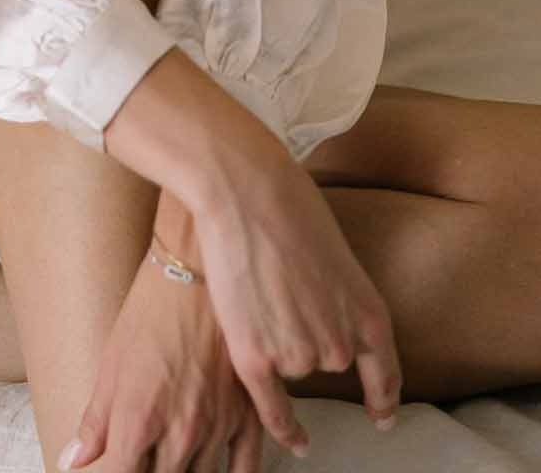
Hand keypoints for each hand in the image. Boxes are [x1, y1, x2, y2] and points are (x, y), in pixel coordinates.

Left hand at [61, 252, 263, 472]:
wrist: (195, 272)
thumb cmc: (148, 314)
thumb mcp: (111, 364)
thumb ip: (94, 422)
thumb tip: (70, 461)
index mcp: (138, 421)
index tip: (117, 466)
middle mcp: (180, 433)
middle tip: (143, 455)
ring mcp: (217, 427)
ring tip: (173, 458)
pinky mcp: (248, 415)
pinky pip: (246, 469)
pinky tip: (218, 472)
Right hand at [190, 151, 402, 453]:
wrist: (248, 192)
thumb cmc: (290, 205)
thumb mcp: (337, 256)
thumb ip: (338, 299)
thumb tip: (325, 315)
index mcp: (370, 317)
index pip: (385, 375)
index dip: (384, 399)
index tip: (383, 416)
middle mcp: (341, 347)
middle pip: (325, 362)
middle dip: (304, 333)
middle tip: (281, 289)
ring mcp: (298, 356)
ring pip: (289, 365)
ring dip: (274, 337)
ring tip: (257, 284)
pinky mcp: (255, 358)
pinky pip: (272, 407)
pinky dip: (284, 426)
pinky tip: (297, 441)